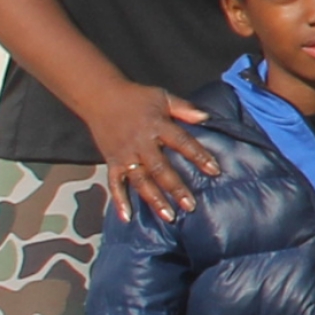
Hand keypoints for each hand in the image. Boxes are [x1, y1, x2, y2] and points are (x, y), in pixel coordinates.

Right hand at [85, 83, 222, 221]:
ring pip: (140, 181)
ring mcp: (125, 155)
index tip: (215, 171)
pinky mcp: (111, 162)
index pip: (182, 142)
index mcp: (157, 126)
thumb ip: (184, 109)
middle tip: (191, 206)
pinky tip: (127, 217)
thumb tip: (207, 117)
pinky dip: (119, 201)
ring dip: (154, 199)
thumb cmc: (136, 97)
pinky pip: (115, 184)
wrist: (100, 97)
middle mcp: (141, 144)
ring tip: (169, 216)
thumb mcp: (163, 97)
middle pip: (160, 169)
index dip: (199, 156)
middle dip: (176, 188)